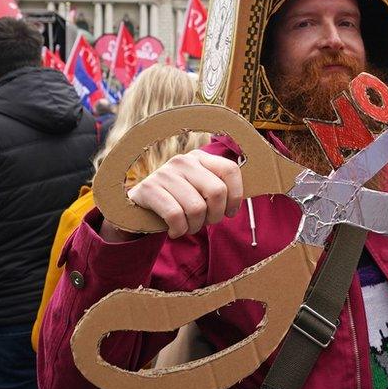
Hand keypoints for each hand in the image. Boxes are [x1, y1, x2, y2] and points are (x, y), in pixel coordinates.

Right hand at [102, 150, 242, 241]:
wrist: (137, 210)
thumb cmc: (177, 202)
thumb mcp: (199, 191)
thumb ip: (221, 190)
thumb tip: (250, 193)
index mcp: (200, 158)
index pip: (230, 170)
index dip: (236, 196)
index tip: (230, 212)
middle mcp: (183, 161)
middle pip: (217, 192)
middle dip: (215, 216)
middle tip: (205, 222)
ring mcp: (164, 173)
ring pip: (196, 208)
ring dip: (195, 227)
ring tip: (187, 227)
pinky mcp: (148, 189)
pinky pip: (175, 215)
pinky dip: (179, 230)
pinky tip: (174, 231)